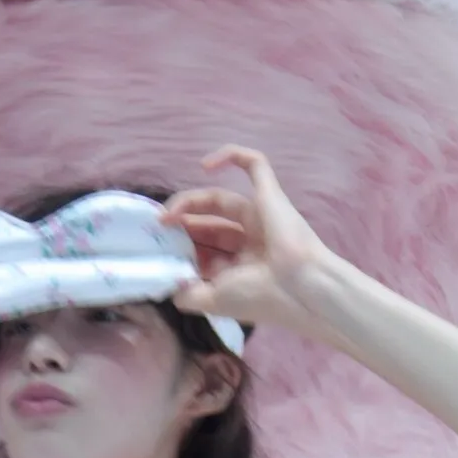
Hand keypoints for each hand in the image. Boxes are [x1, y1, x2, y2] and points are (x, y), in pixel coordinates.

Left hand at [161, 145, 332, 333]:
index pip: (203, 252)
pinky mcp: (270, 195)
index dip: (180, 248)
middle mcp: (247, 241)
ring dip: (188, 202)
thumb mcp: (214, 301)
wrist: (301, 288)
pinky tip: (205, 165)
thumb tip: (169, 287)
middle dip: (179, 226)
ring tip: (166, 214)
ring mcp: (259, 215)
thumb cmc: (260, 296)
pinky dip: (232, 156)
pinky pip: (255, 164)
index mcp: (238, 267)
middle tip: (156, 228)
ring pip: (217, 198)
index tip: (157, 249)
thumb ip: (187, 296)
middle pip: (206, 225)